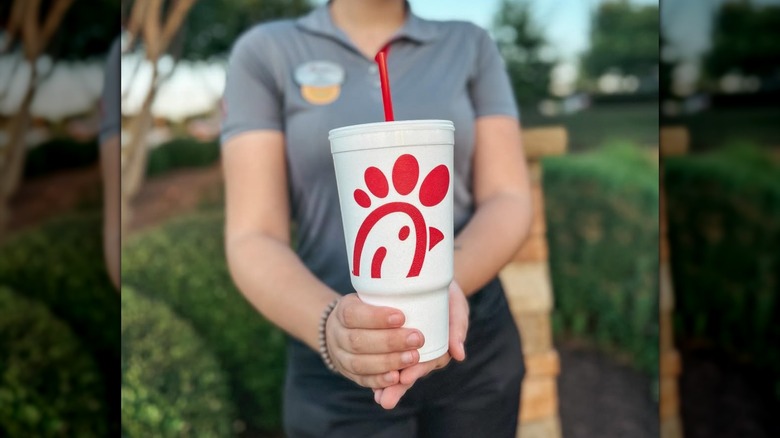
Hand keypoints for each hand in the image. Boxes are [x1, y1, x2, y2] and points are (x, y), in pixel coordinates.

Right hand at [325, 293, 424, 387]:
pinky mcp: (349, 374)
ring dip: (388, 362)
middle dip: (390, 341)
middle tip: (417, 339)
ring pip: (359, 363)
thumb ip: (387, 302)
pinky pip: (362, 380)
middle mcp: (337, 335)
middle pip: (358, 341)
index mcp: (342, 311)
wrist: (343, 329)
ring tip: (412, 358)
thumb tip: (410, 297)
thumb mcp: (370, 298)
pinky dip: (380, 380)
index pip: (353, 314)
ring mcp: (340, 357)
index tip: (402, 317)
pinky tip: (397, 377)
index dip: (376, 317)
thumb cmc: (367, 310)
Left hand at [373, 281, 469, 408]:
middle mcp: (423, 352)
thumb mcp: (455, 304)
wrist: (428, 278)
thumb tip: (459, 354)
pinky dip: (379, 374)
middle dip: (399, 386)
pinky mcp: (392, 344)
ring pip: (398, 370)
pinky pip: (386, 361)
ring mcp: (407, 350)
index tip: (405, 377)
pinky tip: (372, 388)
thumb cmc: (445, 294)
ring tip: (379, 397)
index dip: (417, 370)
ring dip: (387, 385)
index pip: (429, 361)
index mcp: (439, 346)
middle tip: (387, 398)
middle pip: (411, 371)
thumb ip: (457, 325)